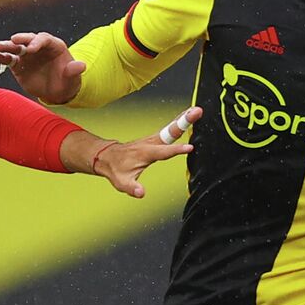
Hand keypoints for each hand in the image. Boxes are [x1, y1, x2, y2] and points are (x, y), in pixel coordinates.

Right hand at [0, 31, 84, 104]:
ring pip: (15, 48)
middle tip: (13, 41)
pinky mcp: (18, 65)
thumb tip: (81, 66)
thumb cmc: (67, 81)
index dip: (37, 42)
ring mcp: (27, 55)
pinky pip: (8, 59)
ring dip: (5, 46)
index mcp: (54, 45)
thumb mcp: (73, 78)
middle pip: (28, 39)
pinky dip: (0, 57)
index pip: (44, 39)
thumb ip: (74, 71)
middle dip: (20, 40)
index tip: (30, 49)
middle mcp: (38, 47)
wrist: (57, 91)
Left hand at [87, 106, 202, 198]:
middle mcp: (151, 143)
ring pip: (171, 127)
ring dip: (184, 118)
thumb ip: (132, 188)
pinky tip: (188, 116)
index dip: (177, 150)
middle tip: (197, 112)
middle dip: (184, 121)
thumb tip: (141, 193)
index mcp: (146, 153)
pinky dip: (180, 121)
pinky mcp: (155, 138)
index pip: (164, 151)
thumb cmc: (116, 170)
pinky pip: (169, 129)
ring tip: (198, 110)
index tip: (190, 147)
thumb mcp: (121, 183)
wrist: (107, 156)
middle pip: (171, 131)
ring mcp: (153, 139)